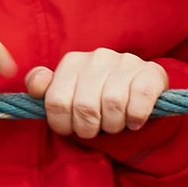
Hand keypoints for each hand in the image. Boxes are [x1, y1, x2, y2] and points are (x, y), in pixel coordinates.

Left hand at [28, 48, 170, 143]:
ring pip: (113, 105)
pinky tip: (133, 121)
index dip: (63, 124)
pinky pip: (139, 103)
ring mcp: (126, 62)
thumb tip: (36, 86)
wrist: (139, 91)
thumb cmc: (96, 97)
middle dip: (89, 128)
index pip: (56, 101)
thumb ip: (43, 88)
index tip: (71, 129)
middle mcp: (98, 56)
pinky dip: (135, 119)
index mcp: (73, 61)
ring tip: (114, 125)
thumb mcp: (67, 93)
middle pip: (85, 107)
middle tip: (95, 129)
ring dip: (113, 125)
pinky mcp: (151, 73)